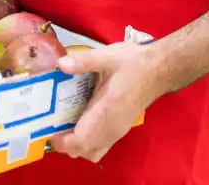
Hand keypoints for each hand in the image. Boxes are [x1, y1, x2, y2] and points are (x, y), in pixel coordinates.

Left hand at [53, 42, 165, 162]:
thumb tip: (61, 64)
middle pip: (83, 151)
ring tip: (64, 125)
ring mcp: (117, 131)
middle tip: (52, 124)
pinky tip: (80, 122)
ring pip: (92, 152)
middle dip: (65, 144)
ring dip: (76, 145)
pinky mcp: (121, 129)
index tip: (49, 129)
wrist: (159, 69)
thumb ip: (84, 61)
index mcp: (106, 112)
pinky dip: (87, 143)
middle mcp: (111, 127)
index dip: (62, 141)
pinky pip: (101, 146)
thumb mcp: (108, 56)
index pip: (81, 141)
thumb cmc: (134, 63)